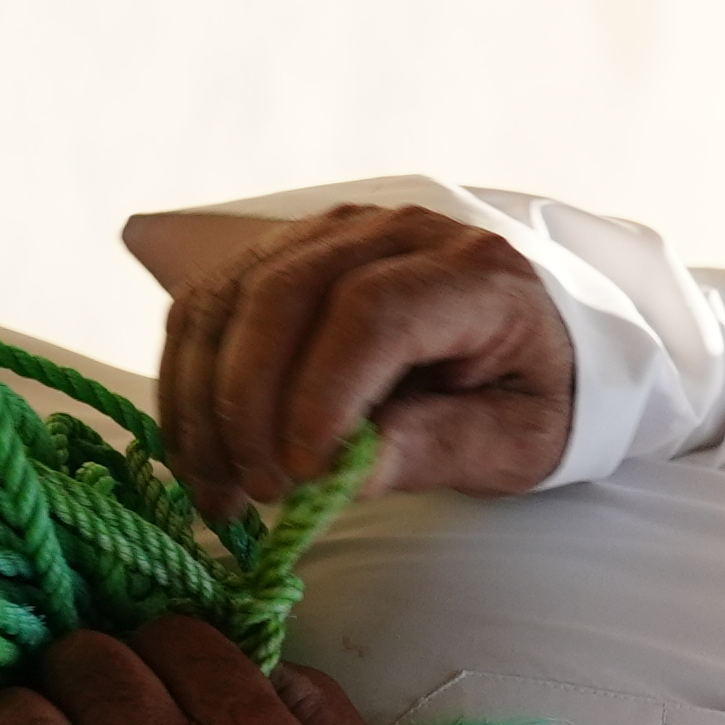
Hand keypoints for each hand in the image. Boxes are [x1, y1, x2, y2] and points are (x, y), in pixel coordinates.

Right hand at [139, 202, 574, 520]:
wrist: (533, 344)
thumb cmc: (534, 396)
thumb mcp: (520, 439)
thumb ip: (442, 447)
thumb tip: (345, 473)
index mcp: (476, 274)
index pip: (375, 313)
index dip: (324, 394)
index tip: (304, 474)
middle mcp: (399, 232)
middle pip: (286, 296)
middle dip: (250, 404)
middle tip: (256, 492)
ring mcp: (334, 233)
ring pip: (232, 298)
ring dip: (205, 401)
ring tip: (220, 490)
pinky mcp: (285, 252)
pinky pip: (210, 305)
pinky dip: (190, 382)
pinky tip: (202, 453)